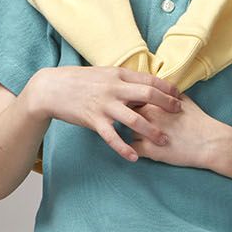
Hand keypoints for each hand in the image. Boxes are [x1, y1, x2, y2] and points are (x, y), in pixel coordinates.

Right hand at [31, 67, 180, 162]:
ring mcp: (104, 105)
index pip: (149, 80)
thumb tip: (142, 84)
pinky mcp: (94, 120)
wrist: (51, 89)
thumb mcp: (103, 74)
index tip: (179, 95)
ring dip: (152, 131)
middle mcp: (114, 89)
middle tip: (179, 114)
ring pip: (134, 120)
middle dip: (167, 105)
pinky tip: (134, 157)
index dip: (167, 88)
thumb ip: (122, 79)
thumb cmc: (78, 81)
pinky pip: (112, 137)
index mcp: (118, 75)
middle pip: (148, 96)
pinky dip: (124, 148)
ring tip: (164, 141)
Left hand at [127, 91, 229, 169]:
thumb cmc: (198, 121)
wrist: (209, 142)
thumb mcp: (184, 101)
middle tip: (135, 122)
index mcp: (154, 101)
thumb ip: (167, 95)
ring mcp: (146, 132)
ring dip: (133, 134)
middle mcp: (147, 114)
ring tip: (143, 138)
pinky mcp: (149, 150)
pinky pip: (132, 149)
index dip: (134, 104)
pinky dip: (133, 150)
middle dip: (128, 117)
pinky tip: (141, 150)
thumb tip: (160, 91)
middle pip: (126, 113)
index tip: (136, 108)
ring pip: (127, 131)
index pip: (132, 98)